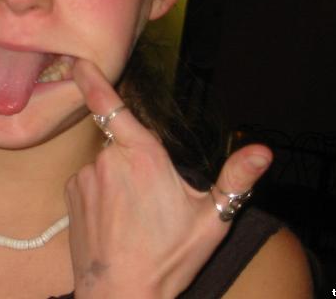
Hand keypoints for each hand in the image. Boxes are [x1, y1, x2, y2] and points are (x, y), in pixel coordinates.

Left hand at [65, 60, 270, 298]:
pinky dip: (101, 193)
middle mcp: (108, 159)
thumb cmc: (169, 258)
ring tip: (134, 219)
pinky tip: (114, 222)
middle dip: (136, 162)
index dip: (94, 79)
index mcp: (144, 156)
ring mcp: (86, 176)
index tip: (80, 60)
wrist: (121, 295)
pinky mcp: (72, 195)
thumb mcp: (212, 219)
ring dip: (118, 179)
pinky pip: (90, 181)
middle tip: (152, 205)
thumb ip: (236, 179)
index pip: (112, 105)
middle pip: (123, 143)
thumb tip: (263, 150)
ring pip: (107, 164)